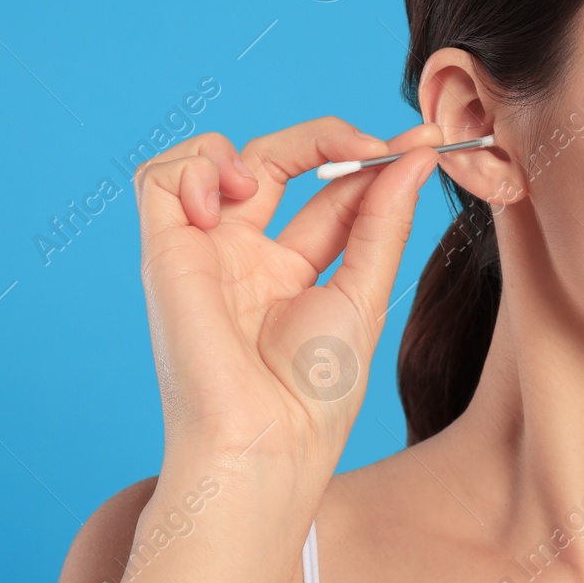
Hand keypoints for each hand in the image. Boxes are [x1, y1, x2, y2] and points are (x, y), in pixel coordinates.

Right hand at [131, 116, 445, 474]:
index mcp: (293, 274)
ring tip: (276, 184)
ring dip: (255, 149)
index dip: (373, 162)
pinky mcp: (166, 254)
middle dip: (328, 139)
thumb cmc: (315, 395)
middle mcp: (246, 258)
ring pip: (216, 160)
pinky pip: (159, 180)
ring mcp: (207, 254)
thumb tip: (415, 157)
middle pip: (281, 162)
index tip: (424, 143)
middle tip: (375, 143)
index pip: (333, 194)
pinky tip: (232, 196)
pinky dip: (194, 167)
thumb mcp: (364, 293)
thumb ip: (383, 220)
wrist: (265, 443)